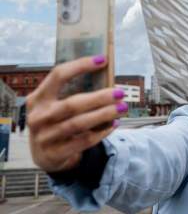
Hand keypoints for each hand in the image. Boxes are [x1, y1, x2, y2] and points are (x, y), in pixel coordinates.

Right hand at [27, 55, 127, 172]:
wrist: (44, 154)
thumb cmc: (57, 121)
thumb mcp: (56, 105)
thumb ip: (73, 93)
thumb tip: (107, 79)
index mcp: (38, 98)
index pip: (57, 75)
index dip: (80, 66)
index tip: (102, 60)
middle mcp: (38, 116)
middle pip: (72, 104)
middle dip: (100, 98)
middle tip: (120, 92)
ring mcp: (44, 136)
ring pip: (79, 123)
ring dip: (104, 114)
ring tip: (123, 108)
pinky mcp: (55, 153)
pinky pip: (84, 141)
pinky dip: (102, 132)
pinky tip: (114, 124)